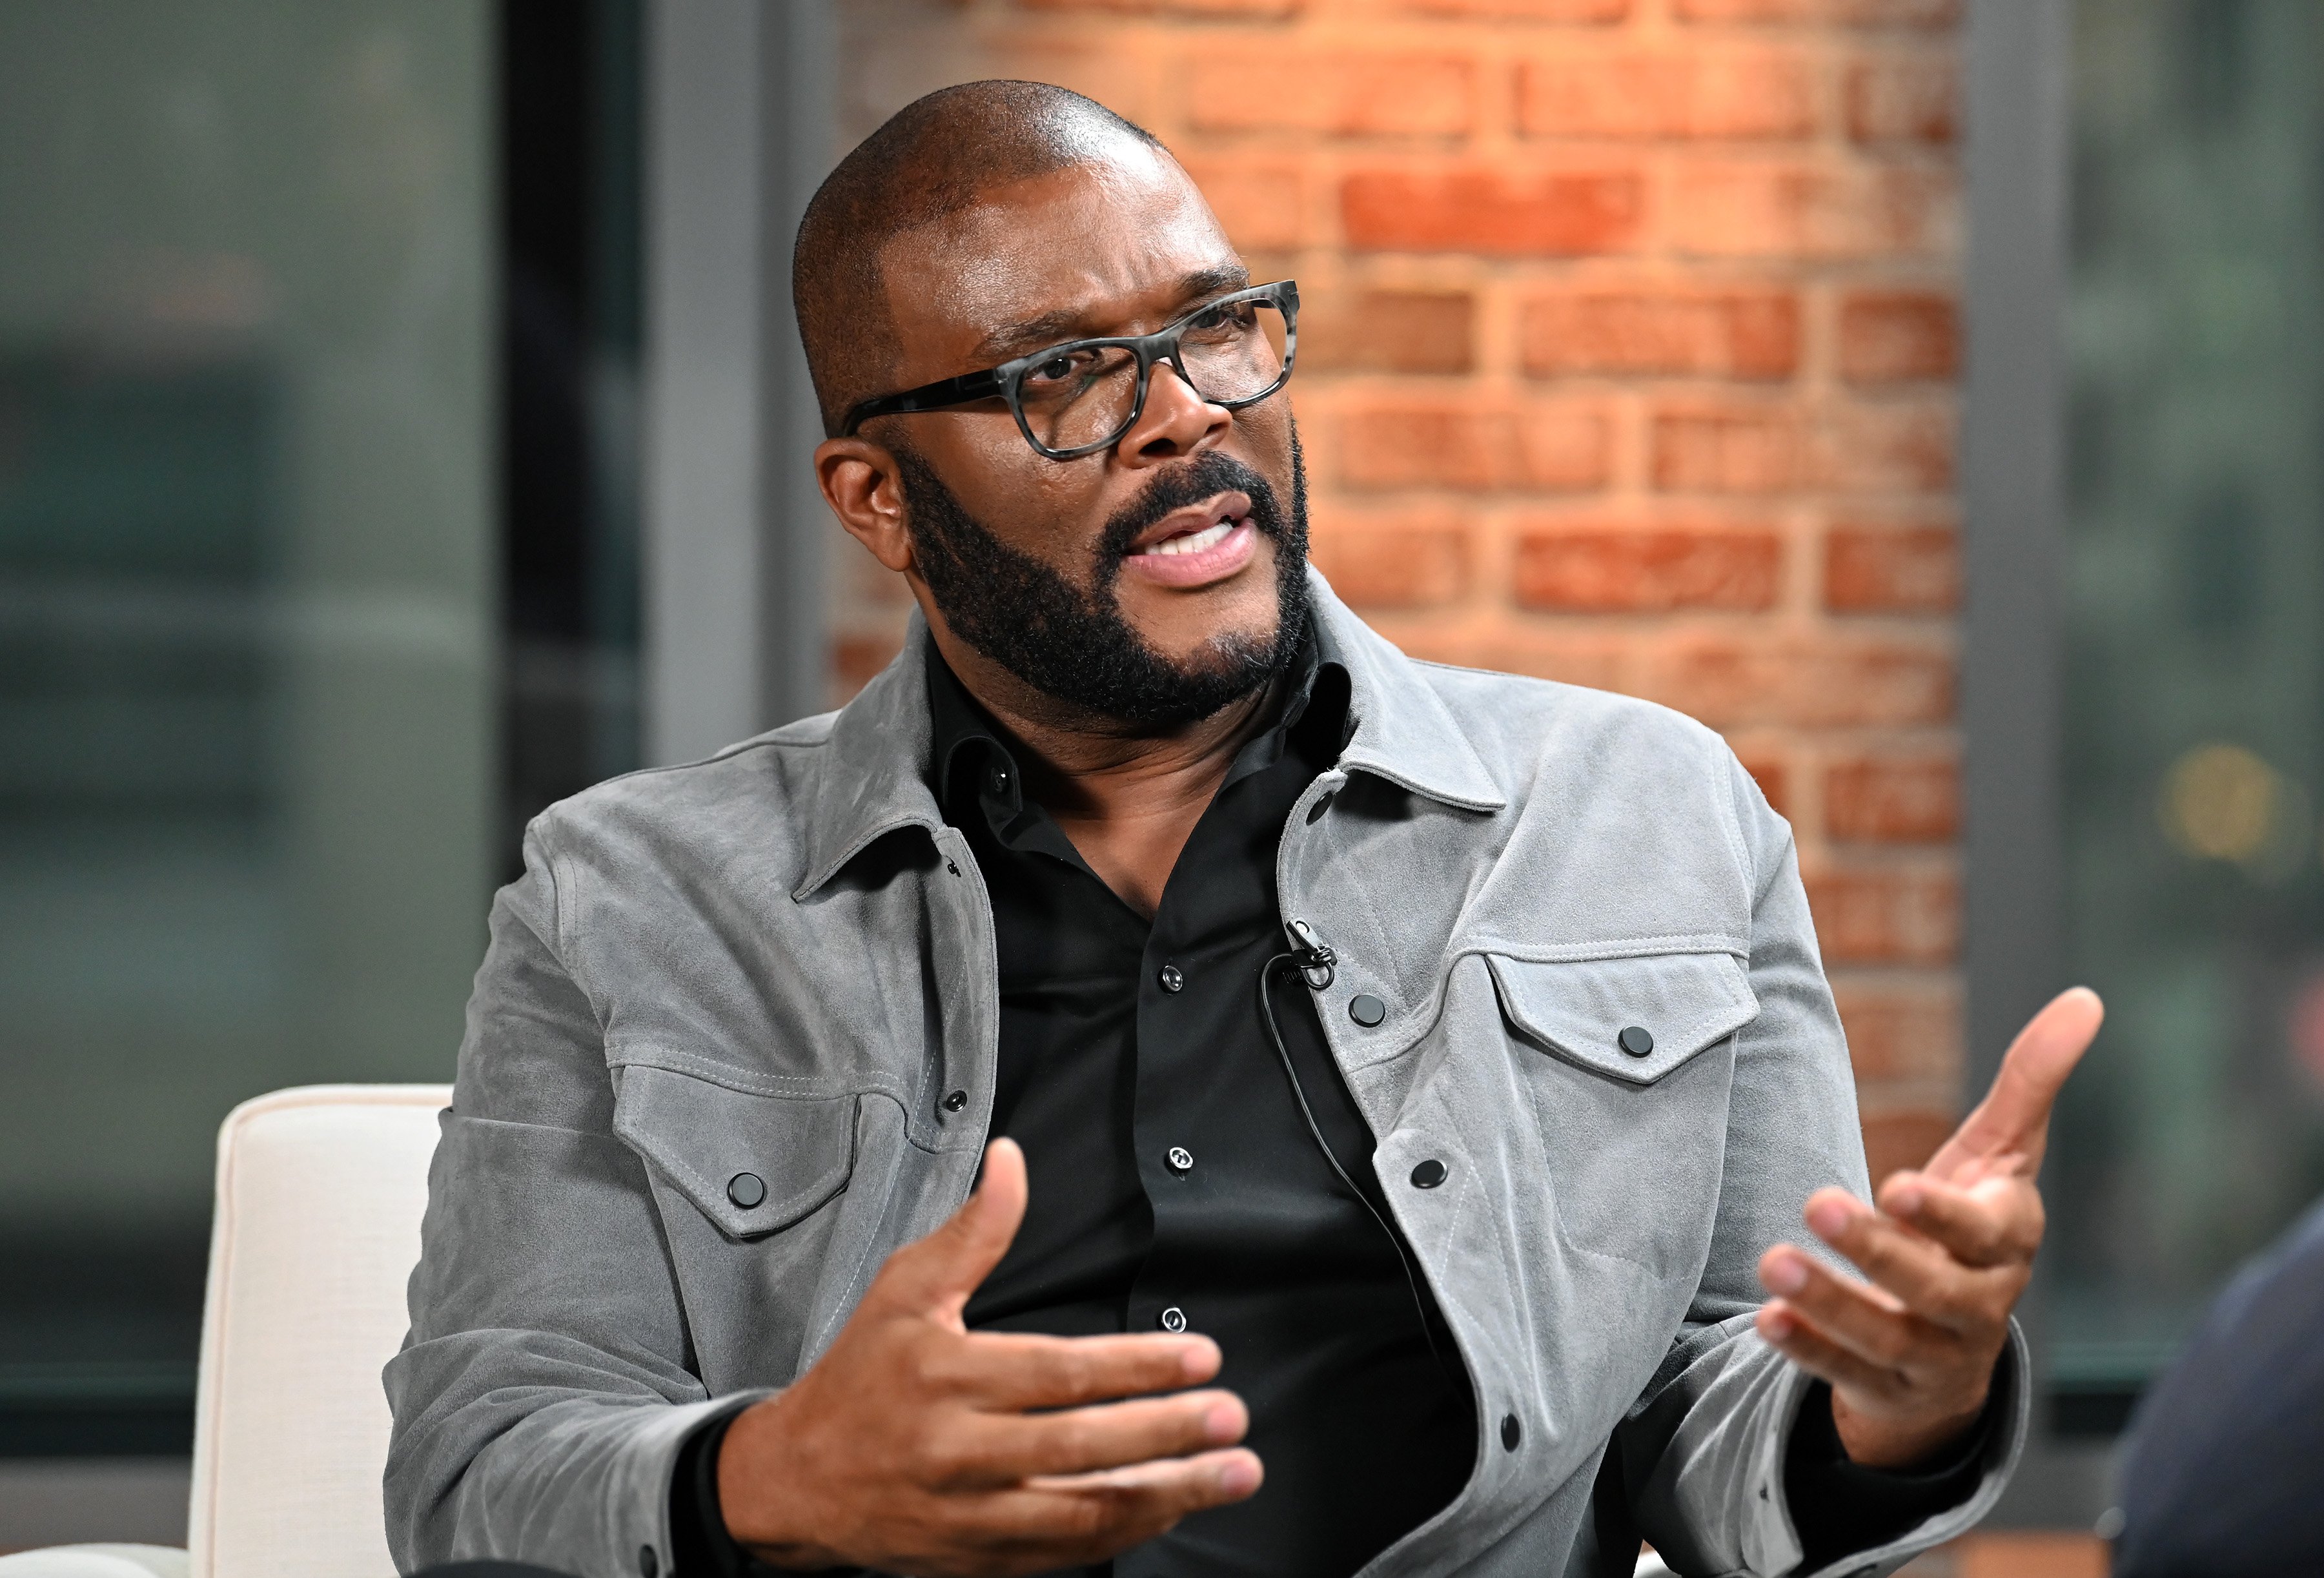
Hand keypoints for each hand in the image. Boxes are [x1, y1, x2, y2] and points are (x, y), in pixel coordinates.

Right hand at [715, 1138, 1261, 1574]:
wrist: (793, 1483)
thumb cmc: (856, 1381)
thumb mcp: (905, 1290)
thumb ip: (975, 1232)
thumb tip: (1013, 1162)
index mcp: (946, 1379)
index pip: (1058, 1372)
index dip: (1136, 1367)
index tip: (1199, 1357)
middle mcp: (960, 1452)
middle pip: (1079, 1447)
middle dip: (1166, 1434)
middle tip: (1230, 1418)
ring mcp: (971, 1514)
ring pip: (1082, 1513)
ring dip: (1166, 1494)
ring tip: (1230, 1473)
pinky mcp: (979, 1559)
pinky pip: (1065, 1553)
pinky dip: (1123, 1531)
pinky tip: (1170, 1506)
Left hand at [1755, 987, 2103, 1467]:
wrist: (1960, 1337)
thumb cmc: (1973, 1223)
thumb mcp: (2000, 1156)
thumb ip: (2031, 1081)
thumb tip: (2086, 998)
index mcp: (2006, 1242)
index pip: (1985, 1232)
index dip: (1945, 1214)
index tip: (1896, 1185)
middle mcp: (1978, 1304)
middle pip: (1933, 1288)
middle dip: (1877, 1252)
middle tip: (1816, 1201)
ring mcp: (1935, 1354)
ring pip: (1886, 1338)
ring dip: (1830, 1302)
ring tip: (1771, 1263)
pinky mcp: (1888, 1388)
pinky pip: (1847, 1375)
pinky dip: (1809, 1350)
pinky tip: (1766, 1320)